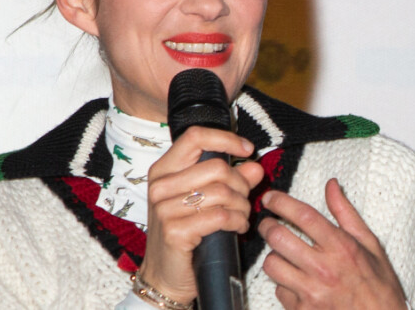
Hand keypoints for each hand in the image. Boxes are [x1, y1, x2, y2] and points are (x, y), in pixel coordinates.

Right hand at [140, 126, 263, 304]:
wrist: (164, 277)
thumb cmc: (185, 233)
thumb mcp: (205, 200)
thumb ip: (230, 179)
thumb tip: (255, 166)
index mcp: (163, 169)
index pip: (195, 137)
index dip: (225, 139)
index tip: (247, 150)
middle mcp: (160, 185)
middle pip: (216, 167)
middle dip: (241, 183)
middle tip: (245, 199)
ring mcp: (164, 208)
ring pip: (222, 192)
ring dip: (242, 205)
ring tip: (242, 216)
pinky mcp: (174, 231)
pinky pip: (220, 217)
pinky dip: (237, 221)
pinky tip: (238, 227)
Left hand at [258, 178, 405, 308]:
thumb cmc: (379, 288)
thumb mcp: (370, 246)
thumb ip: (346, 212)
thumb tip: (331, 185)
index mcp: (341, 247)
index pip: (303, 215)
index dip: (281, 202)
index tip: (270, 197)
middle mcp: (324, 269)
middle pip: (278, 237)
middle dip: (267, 226)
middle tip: (268, 224)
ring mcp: (312, 293)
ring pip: (272, 264)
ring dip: (274, 256)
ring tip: (283, 254)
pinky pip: (279, 290)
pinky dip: (283, 284)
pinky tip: (296, 282)